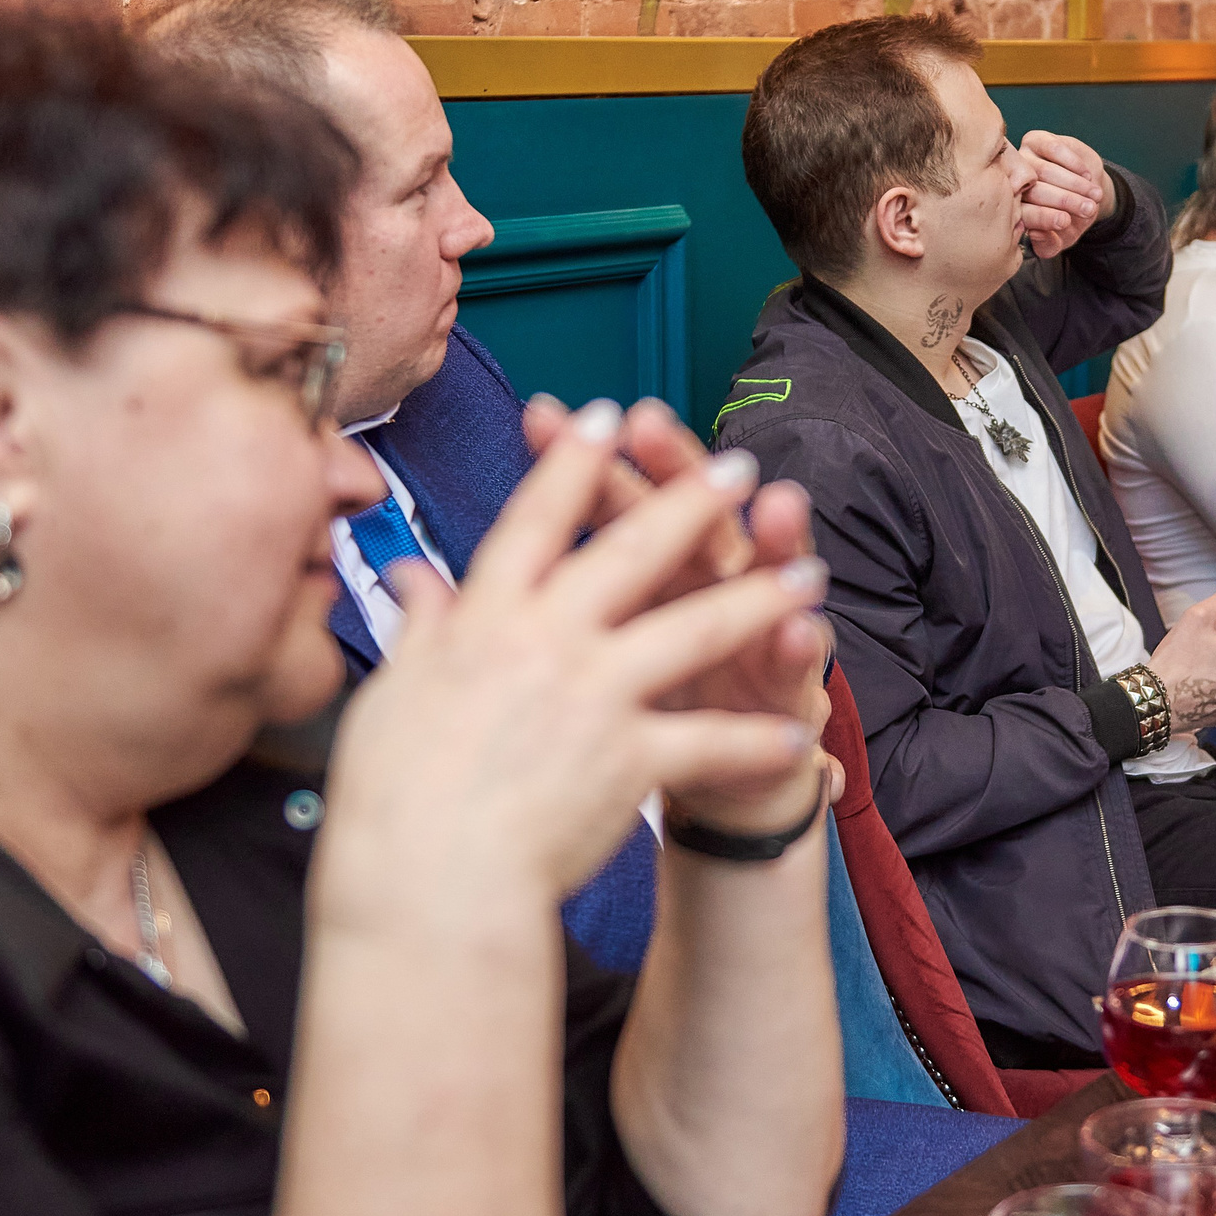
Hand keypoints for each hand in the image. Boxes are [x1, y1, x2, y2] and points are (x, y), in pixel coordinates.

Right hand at [314, 402, 827, 939]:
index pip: (534, 522)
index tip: (605, 415)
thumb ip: (419, 628)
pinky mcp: (630, 759)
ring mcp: (594, 697)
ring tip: (809, 576)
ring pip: (694, 629)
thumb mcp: (391, 696)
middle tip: (738, 465)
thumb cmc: (391, 801)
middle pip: (630, 553)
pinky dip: (759, 743)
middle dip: (690, 502)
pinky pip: (711, 742)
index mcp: (484, 621)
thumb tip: (415, 578)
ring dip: (759, 599)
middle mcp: (545, 643)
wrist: (425, 887)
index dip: (573, 464)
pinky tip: (802, 737)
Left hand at [523, 392, 832, 833]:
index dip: (575, 465)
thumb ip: (499, 620)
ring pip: (758, 575)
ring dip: (770, 539)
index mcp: (637, 580)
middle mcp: (699, 586)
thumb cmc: (631, 724)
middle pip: (682, 519)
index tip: (544, 417)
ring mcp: (747, 631)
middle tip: (654, 424)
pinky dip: (798, 646)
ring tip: (773, 503)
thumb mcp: (566, 669)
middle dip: (672, 471)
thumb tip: (415, 580)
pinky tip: (800, 624)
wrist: (713, 799)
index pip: (604, 507)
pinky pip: (792, 667)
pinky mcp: (782, 689)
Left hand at [1019, 130, 1115, 259]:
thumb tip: (1035, 235)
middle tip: (1088, 210)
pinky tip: (1088, 176)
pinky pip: (1053, 149)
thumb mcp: (1063, 237)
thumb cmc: (1072, 216)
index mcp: (1013, 209)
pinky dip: (1074, 164)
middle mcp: (1013, 182)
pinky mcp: (1036, 140)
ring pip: (1045, 171)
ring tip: (1094, 196)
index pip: (1025, 213)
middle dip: (1065, 201)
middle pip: (1035, 191)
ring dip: (1074, 184)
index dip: (1045, 218)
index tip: (1066, 223)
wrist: (1087, 189)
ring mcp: (1022, 159)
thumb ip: (1049, 244)